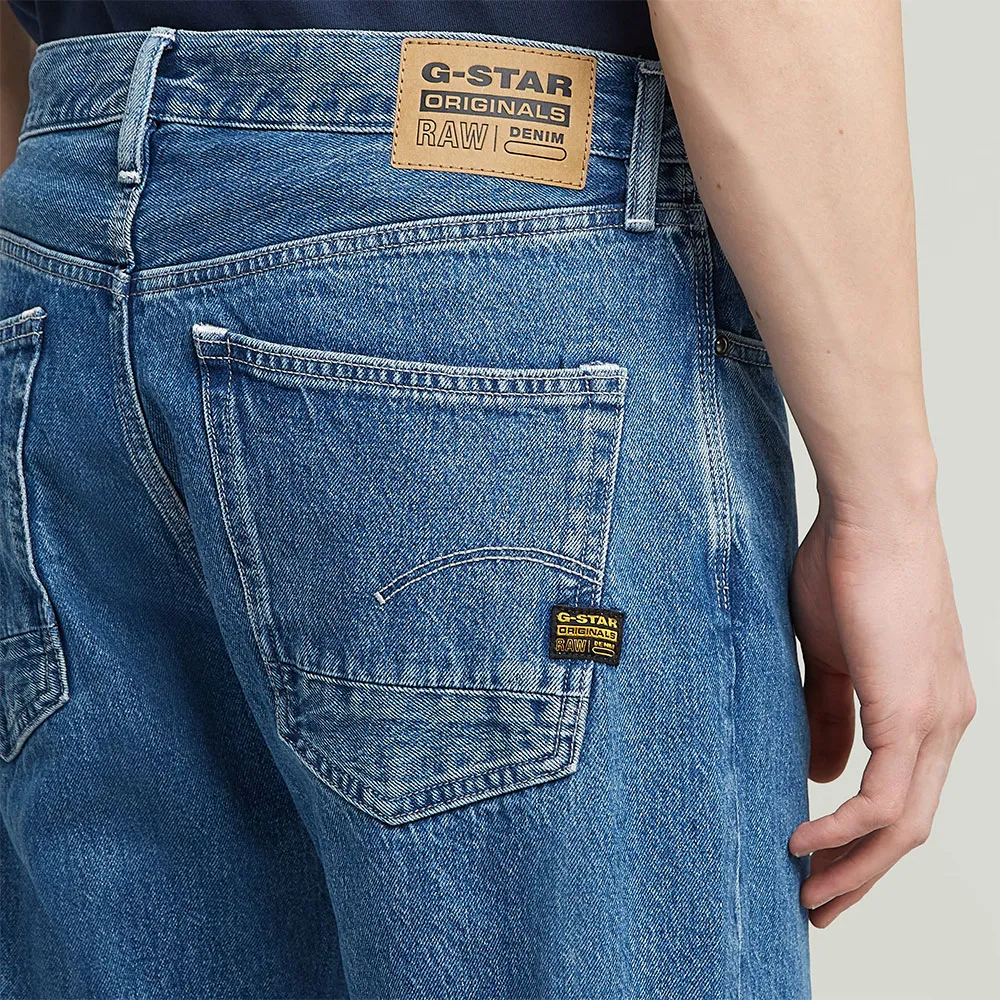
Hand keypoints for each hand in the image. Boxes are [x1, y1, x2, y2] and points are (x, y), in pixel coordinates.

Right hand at [787, 495, 975, 926]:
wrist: (874, 515)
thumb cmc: (848, 569)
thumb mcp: (833, 657)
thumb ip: (832, 715)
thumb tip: (821, 775)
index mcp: (928, 708)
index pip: (904, 797)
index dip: (864, 842)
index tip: (820, 865)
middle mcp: (946, 724)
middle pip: (911, 828)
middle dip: (863, 876)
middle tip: (818, 905)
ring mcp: (936, 721)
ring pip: (905, 826)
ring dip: (855, 867)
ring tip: (809, 892)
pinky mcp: (912, 713)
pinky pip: (884, 798)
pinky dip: (845, 830)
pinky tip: (805, 840)